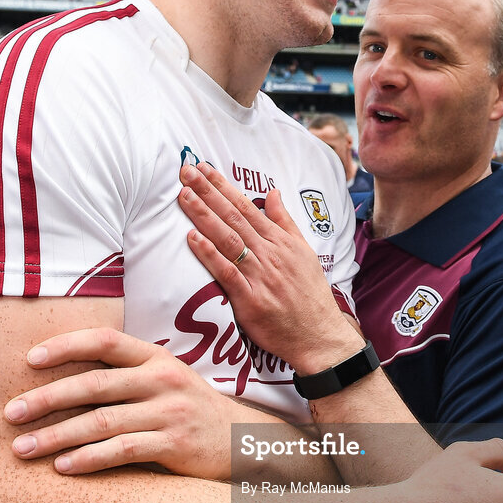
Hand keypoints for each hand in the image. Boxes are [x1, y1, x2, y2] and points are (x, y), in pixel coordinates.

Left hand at [4, 328, 246, 479]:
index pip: (105, 341)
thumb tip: (62, 380)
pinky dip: (89, 459)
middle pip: (94, 384)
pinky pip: (123, 450)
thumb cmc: (190, 412)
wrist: (244, 444)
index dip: (66, 346)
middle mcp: (163, 380)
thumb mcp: (165, 382)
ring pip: (102, 421)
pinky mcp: (175, 444)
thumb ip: (125, 376)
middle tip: (10, 413)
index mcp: (156, 358)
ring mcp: (170, 412)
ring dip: (57, 436)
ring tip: (22, 448)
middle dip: (47, 398)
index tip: (29, 359)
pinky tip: (63, 468)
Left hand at [178, 162, 361, 373]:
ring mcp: (259, 275)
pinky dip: (209, 254)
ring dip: (203, 216)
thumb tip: (273, 192)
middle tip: (185, 171)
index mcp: (280, 240)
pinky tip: (192, 238)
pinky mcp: (250, 299)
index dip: (222, 186)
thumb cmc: (310, 295)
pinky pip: (227, 272)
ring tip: (184, 195)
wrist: (319, 335)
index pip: (245, 206)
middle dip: (207, 192)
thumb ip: (284, 221)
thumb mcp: (304, 252)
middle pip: (233, 217)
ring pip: (227, 239)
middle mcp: (269, 253)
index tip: (203, 168)